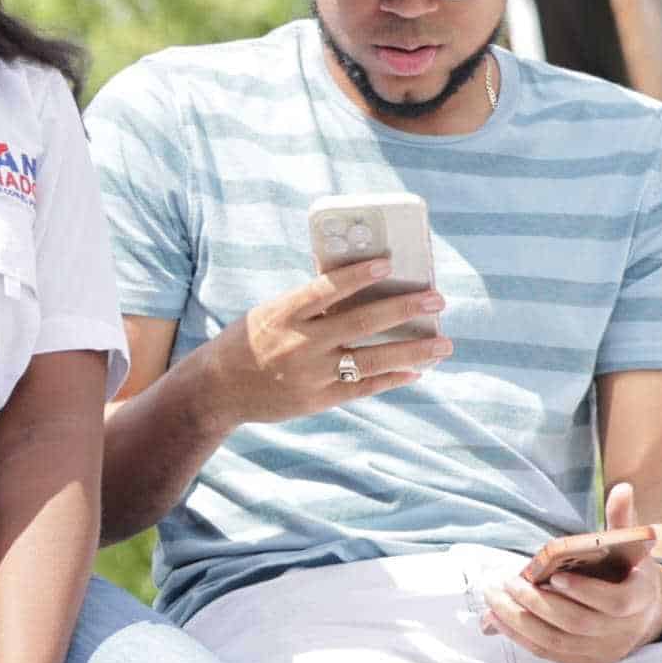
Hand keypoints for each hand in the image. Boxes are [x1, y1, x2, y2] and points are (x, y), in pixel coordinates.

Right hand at [192, 251, 448, 427]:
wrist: (217, 390)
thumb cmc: (250, 341)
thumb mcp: (270, 314)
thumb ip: (310, 305)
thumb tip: (362, 289)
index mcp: (282, 314)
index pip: (325, 288)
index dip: (358, 275)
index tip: (390, 262)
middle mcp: (299, 344)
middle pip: (361, 323)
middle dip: (404, 309)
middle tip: (437, 299)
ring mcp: (310, 374)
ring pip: (371, 360)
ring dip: (412, 351)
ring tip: (444, 344)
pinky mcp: (317, 400)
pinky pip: (362, 388)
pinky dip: (391, 378)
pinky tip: (416, 370)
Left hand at [483, 484, 661, 662]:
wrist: (642, 611)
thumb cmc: (626, 571)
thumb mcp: (629, 546)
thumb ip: (622, 520)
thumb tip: (621, 488)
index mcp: (640, 598)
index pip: (615, 602)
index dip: (585, 591)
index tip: (554, 575)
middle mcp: (624, 630)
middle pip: (576, 623)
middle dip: (537, 603)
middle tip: (507, 581)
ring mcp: (603, 651)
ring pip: (556, 641)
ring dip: (519, 621)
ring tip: (493, 597)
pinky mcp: (584, 662)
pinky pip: (547, 653)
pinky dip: (519, 637)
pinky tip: (497, 618)